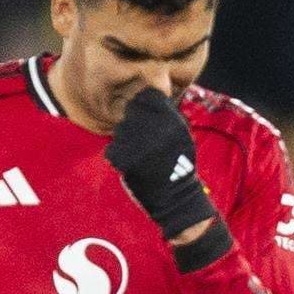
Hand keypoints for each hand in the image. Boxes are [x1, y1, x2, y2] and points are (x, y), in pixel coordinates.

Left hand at [103, 87, 217, 238]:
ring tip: (140, 156)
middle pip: (131, 111)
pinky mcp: (126, 159)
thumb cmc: (178, 164)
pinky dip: (118, 158)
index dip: (144, 106)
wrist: (176, 198)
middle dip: (134, 124)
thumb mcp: (181, 134)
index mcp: (171, 119)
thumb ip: (165, 114)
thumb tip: (144, 95)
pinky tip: (132, 166)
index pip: (147, 96)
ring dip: (125, 141)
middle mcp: (155, 128)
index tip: (147, 119)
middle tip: (143, 142)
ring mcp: (139, 143)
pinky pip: (112, 149)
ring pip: (120, 130)